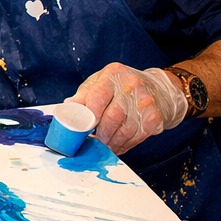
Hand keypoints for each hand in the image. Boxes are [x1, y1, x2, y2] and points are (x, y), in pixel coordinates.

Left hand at [67, 63, 186, 153]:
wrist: (155, 88)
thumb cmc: (119, 86)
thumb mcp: (99, 83)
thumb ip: (82, 96)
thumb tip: (65, 112)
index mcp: (113, 74)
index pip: (98, 95)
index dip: (89, 115)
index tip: (82, 129)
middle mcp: (132, 85)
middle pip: (113, 116)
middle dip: (100, 133)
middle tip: (91, 141)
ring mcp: (145, 102)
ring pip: (125, 130)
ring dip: (111, 142)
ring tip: (102, 146)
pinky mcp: (154, 117)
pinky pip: (136, 137)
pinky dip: (124, 145)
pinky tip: (116, 145)